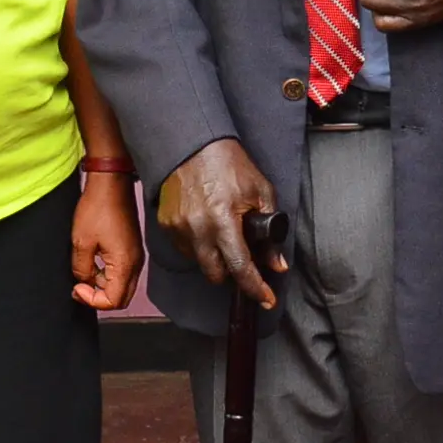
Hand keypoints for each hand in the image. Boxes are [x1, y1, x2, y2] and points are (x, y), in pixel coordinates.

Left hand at [71, 172, 145, 309]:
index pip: (113, 301)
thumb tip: (84, 282)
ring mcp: (135, 255)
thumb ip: (82, 269)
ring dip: (103, 286)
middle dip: (99, 297)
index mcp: (125, 264)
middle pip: (122, 298)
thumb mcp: (81, 242)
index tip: (76, 288)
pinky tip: (94, 262)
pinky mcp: (131, 247)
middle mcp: (135, 263)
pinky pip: (123, 272)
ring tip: (84, 273)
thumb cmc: (97, 207)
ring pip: (123, 286)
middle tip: (80, 288)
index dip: (92, 300)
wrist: (111, 182)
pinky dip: (109, 275)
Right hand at [157, 138, 285, 309]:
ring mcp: (178, 228)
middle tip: (242, 260)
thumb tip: (277, 264)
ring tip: (222, 234)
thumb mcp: (260, 192)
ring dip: (214, 258)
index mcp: (223, 220)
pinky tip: (206, 225)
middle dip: (231, 273)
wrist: (192, 143)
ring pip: (199, 263)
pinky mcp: (165, 224)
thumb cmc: (228, 164)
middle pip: (216, 275)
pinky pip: (185, 248)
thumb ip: (270, 231)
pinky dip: (198, 245)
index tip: (266, 298)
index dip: (255, 288)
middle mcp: (197, 229)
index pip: (240, 267)